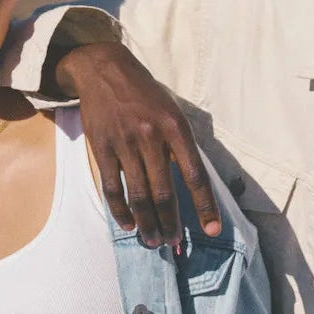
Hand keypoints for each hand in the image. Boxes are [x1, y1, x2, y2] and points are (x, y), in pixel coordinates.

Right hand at [55, 43, 220, 247]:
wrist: (105, 70)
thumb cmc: (145, 95)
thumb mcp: (172, 111)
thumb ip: (180, 146)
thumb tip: (190, 185)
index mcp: (176, 128)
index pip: (195, 175)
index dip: (205, 206)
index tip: (212, 229)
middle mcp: (152, 137)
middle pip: (164, 192)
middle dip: (171, 223)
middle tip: (173, 243)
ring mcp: (125, 143)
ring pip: (138, 195)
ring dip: (147, 223)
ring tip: (153, 241)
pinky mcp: (102, 148)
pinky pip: (112, 188)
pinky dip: (120, 211)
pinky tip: (128, 225)